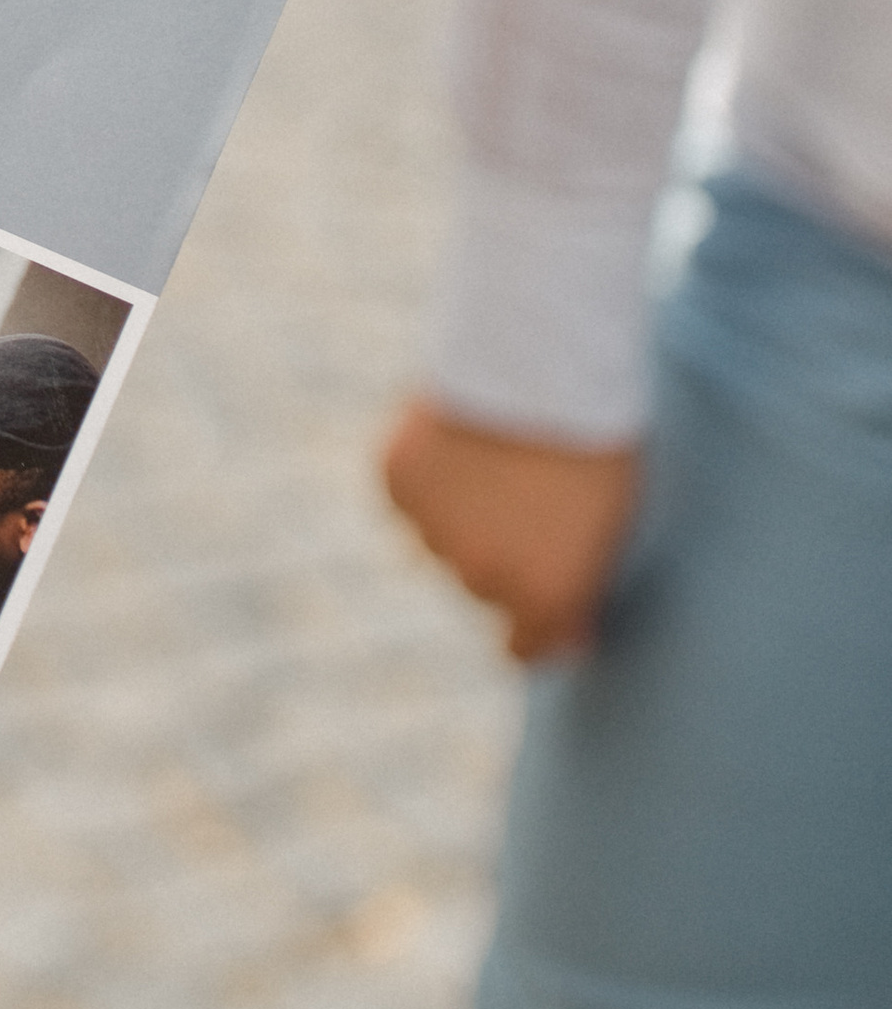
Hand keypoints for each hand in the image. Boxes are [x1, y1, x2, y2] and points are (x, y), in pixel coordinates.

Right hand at [382, 396, 641, 663]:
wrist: (542, 360)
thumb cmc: (595, 440)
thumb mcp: (609, 526)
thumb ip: (580, 590)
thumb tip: (569, 642)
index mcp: (542, 594)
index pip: (522, 649)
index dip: (537, 624)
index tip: (548, 593)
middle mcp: (479, 575)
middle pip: (480, 585)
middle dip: (500, 556)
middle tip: (528, 498)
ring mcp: (432, 530)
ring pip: (440, 540)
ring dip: (461, 515)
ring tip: (496, 458)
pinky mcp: (398, 481)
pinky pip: (410, 496)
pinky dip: (429, 477)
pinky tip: (461, 439)